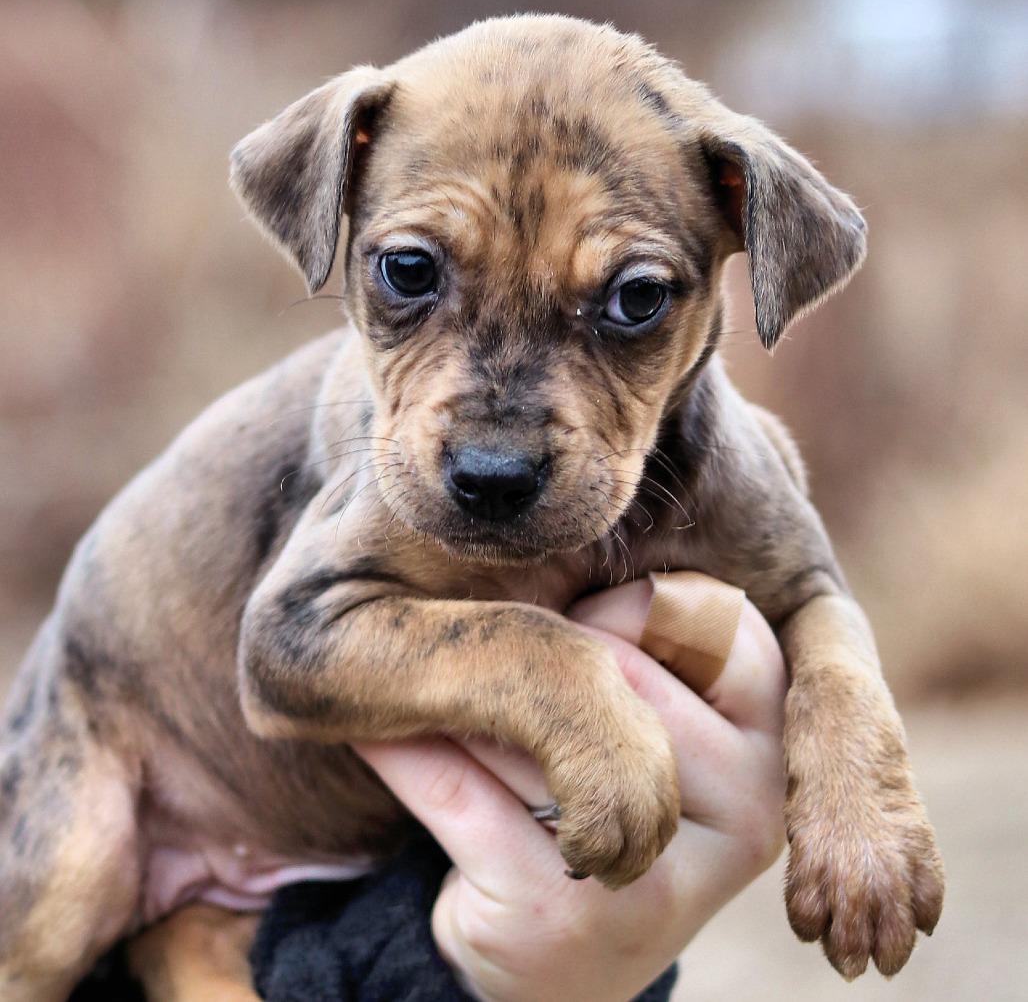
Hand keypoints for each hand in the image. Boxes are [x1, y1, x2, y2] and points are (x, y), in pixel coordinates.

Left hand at [355, 578, 786, 1001]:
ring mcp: (665, 871)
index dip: (618, 607)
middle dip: (540, 663)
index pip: (705, 611)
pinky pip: (459, 787)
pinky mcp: (570, 914)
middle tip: (515, 693)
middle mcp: (752, 806)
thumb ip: (643, 614)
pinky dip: (406, 751)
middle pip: (611, 668)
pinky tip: (389, 736)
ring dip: (469, 710)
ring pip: (532, 727)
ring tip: (461, 717)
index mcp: (773, 736)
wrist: (551, 945)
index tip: (586, 633)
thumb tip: (556, 508)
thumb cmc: (591, 780)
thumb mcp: (638, 690)